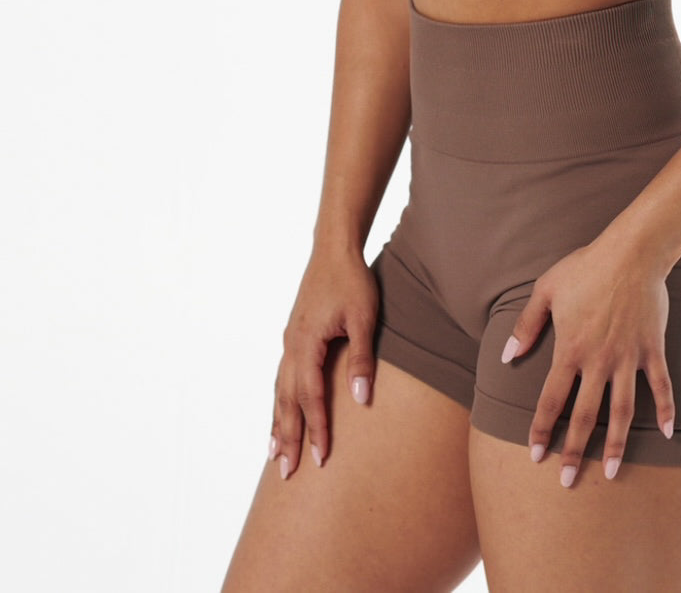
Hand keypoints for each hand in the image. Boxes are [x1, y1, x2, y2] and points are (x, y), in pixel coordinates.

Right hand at [269, 246, 378, 479]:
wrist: (334, 249)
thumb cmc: (353, 281)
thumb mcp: (364, 318)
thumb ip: (362, 359)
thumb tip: (361, 400)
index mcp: (307, 342)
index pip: (311, 396)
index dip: (316, 429)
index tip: (320, 459)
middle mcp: (292, 345)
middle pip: (287, 400)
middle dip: (287, 437)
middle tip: (286, 473)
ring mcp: (289, 340)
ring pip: (279, 390)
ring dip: (278, 423)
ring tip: (274, 455)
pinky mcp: (293, 335)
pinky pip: (281, 376)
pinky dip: (279, 400)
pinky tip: (280, 412)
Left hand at [500, 238, 674, 485]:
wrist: (632, 252)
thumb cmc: (586, 266)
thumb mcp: (546, 289)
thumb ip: (526, 325)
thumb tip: (507, 355)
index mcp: (569, 348)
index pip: (551, 399)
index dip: (541, 429)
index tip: (535, 456)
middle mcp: (598, 360)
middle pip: (584, 415)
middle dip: (575, 451)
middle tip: (568, 482)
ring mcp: (627, 357)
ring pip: (622, 411)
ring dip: (617, 444)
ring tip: (613, 473)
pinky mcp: (652, 349)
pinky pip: (661, 386)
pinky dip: (666, 410)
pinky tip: (668, 434)